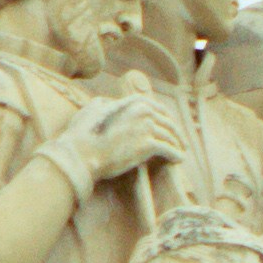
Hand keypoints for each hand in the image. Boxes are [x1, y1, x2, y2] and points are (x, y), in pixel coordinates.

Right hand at [61, 97, 175, 184]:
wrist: (82, 153)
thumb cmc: (83, 134)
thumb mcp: (92, 109)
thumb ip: (104, 103)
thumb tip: (107, 102)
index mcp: (132, 102)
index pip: (158, 108)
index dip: (167, 118)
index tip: (171, 126)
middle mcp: (143, 111)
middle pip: (168, 122)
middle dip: (176, 133)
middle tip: (180, 142)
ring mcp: (146, 127)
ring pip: (170, 136)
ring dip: (177, 145)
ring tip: (179, 152)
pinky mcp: (148, 144)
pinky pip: (169, 150)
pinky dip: (176, 155)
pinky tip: (179, 160)